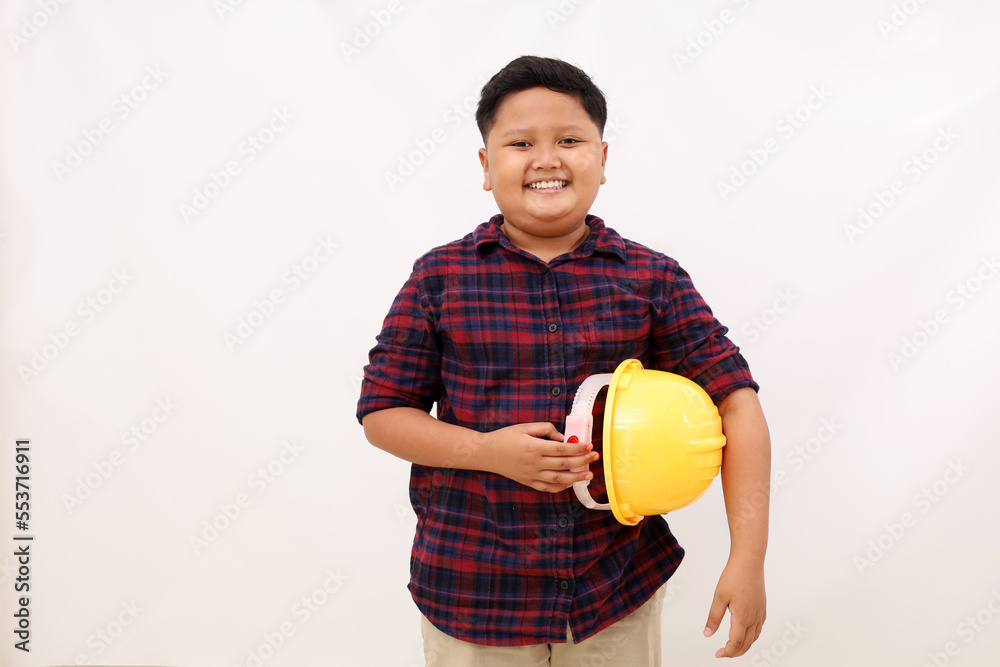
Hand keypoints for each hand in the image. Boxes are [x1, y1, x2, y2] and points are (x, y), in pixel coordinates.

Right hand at [484, 422, 598, 492]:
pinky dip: (561, 487)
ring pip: (559, 479)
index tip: (589, 445)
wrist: (487, 453)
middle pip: (564, 464)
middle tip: (594, 457)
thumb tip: (562, 437)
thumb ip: (545, 429)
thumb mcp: (525, 427)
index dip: (577, 448)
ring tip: (589, 474)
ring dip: (576, 477)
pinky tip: (570, 483)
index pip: (562, 449)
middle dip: (582, 460)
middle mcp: (534, 463)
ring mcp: (532, 475)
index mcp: (534, 447)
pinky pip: (548, 488)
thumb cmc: (506, 437)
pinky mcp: (529, 482)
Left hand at [703, 556, 766, 657]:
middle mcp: (754, 618)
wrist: (749, 561)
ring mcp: (760, 613)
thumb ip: (713, 618)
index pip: (736, 643)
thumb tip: (708, 634)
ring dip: (744, 645)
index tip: (718, 654)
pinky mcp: (762, 607)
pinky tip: (745, 632)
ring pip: (755, 637)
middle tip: (723, 652)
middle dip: (735, 652)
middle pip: (747, 643)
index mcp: (743, 617)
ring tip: (732, 646)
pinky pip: (759, 627)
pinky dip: (752, 635)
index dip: (727, 651)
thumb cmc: (734, 576)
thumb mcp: (719, 597)